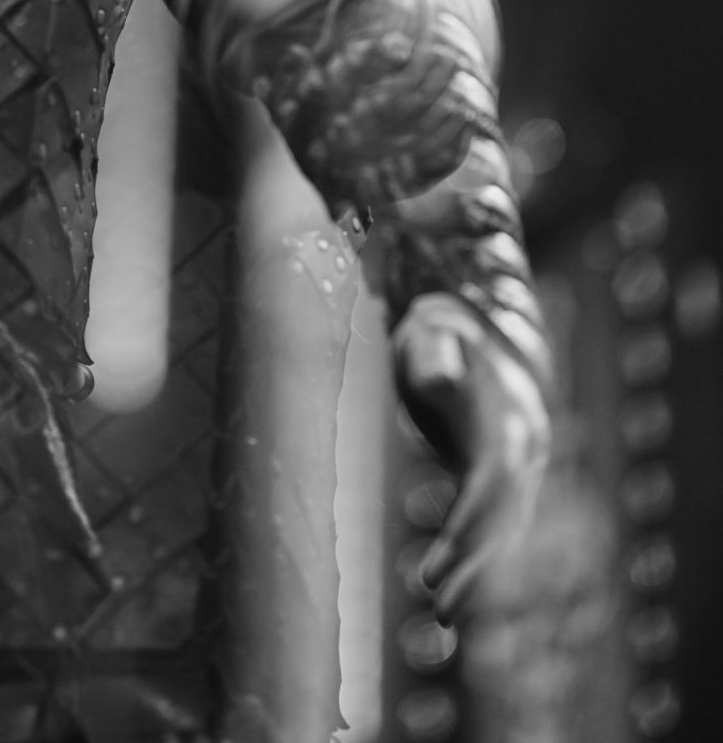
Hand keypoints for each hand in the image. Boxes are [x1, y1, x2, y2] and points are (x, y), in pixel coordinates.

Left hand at [394, 291, 550, 623]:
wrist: (465, 329)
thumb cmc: (435, 331)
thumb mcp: (428, 332)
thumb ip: (434, 354)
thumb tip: (440, 379)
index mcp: (506, 415)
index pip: (495, 476)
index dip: (476, 515)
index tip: (450, 550)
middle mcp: (521, 450)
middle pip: (505, 516)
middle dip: (477, 562)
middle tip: (440, 606)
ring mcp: (515, 469)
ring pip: (503, 533)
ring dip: (476, 576)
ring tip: (441, 620)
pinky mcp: (498, 484)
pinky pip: (493, 532)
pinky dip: (474, 566)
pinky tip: (447, 607)